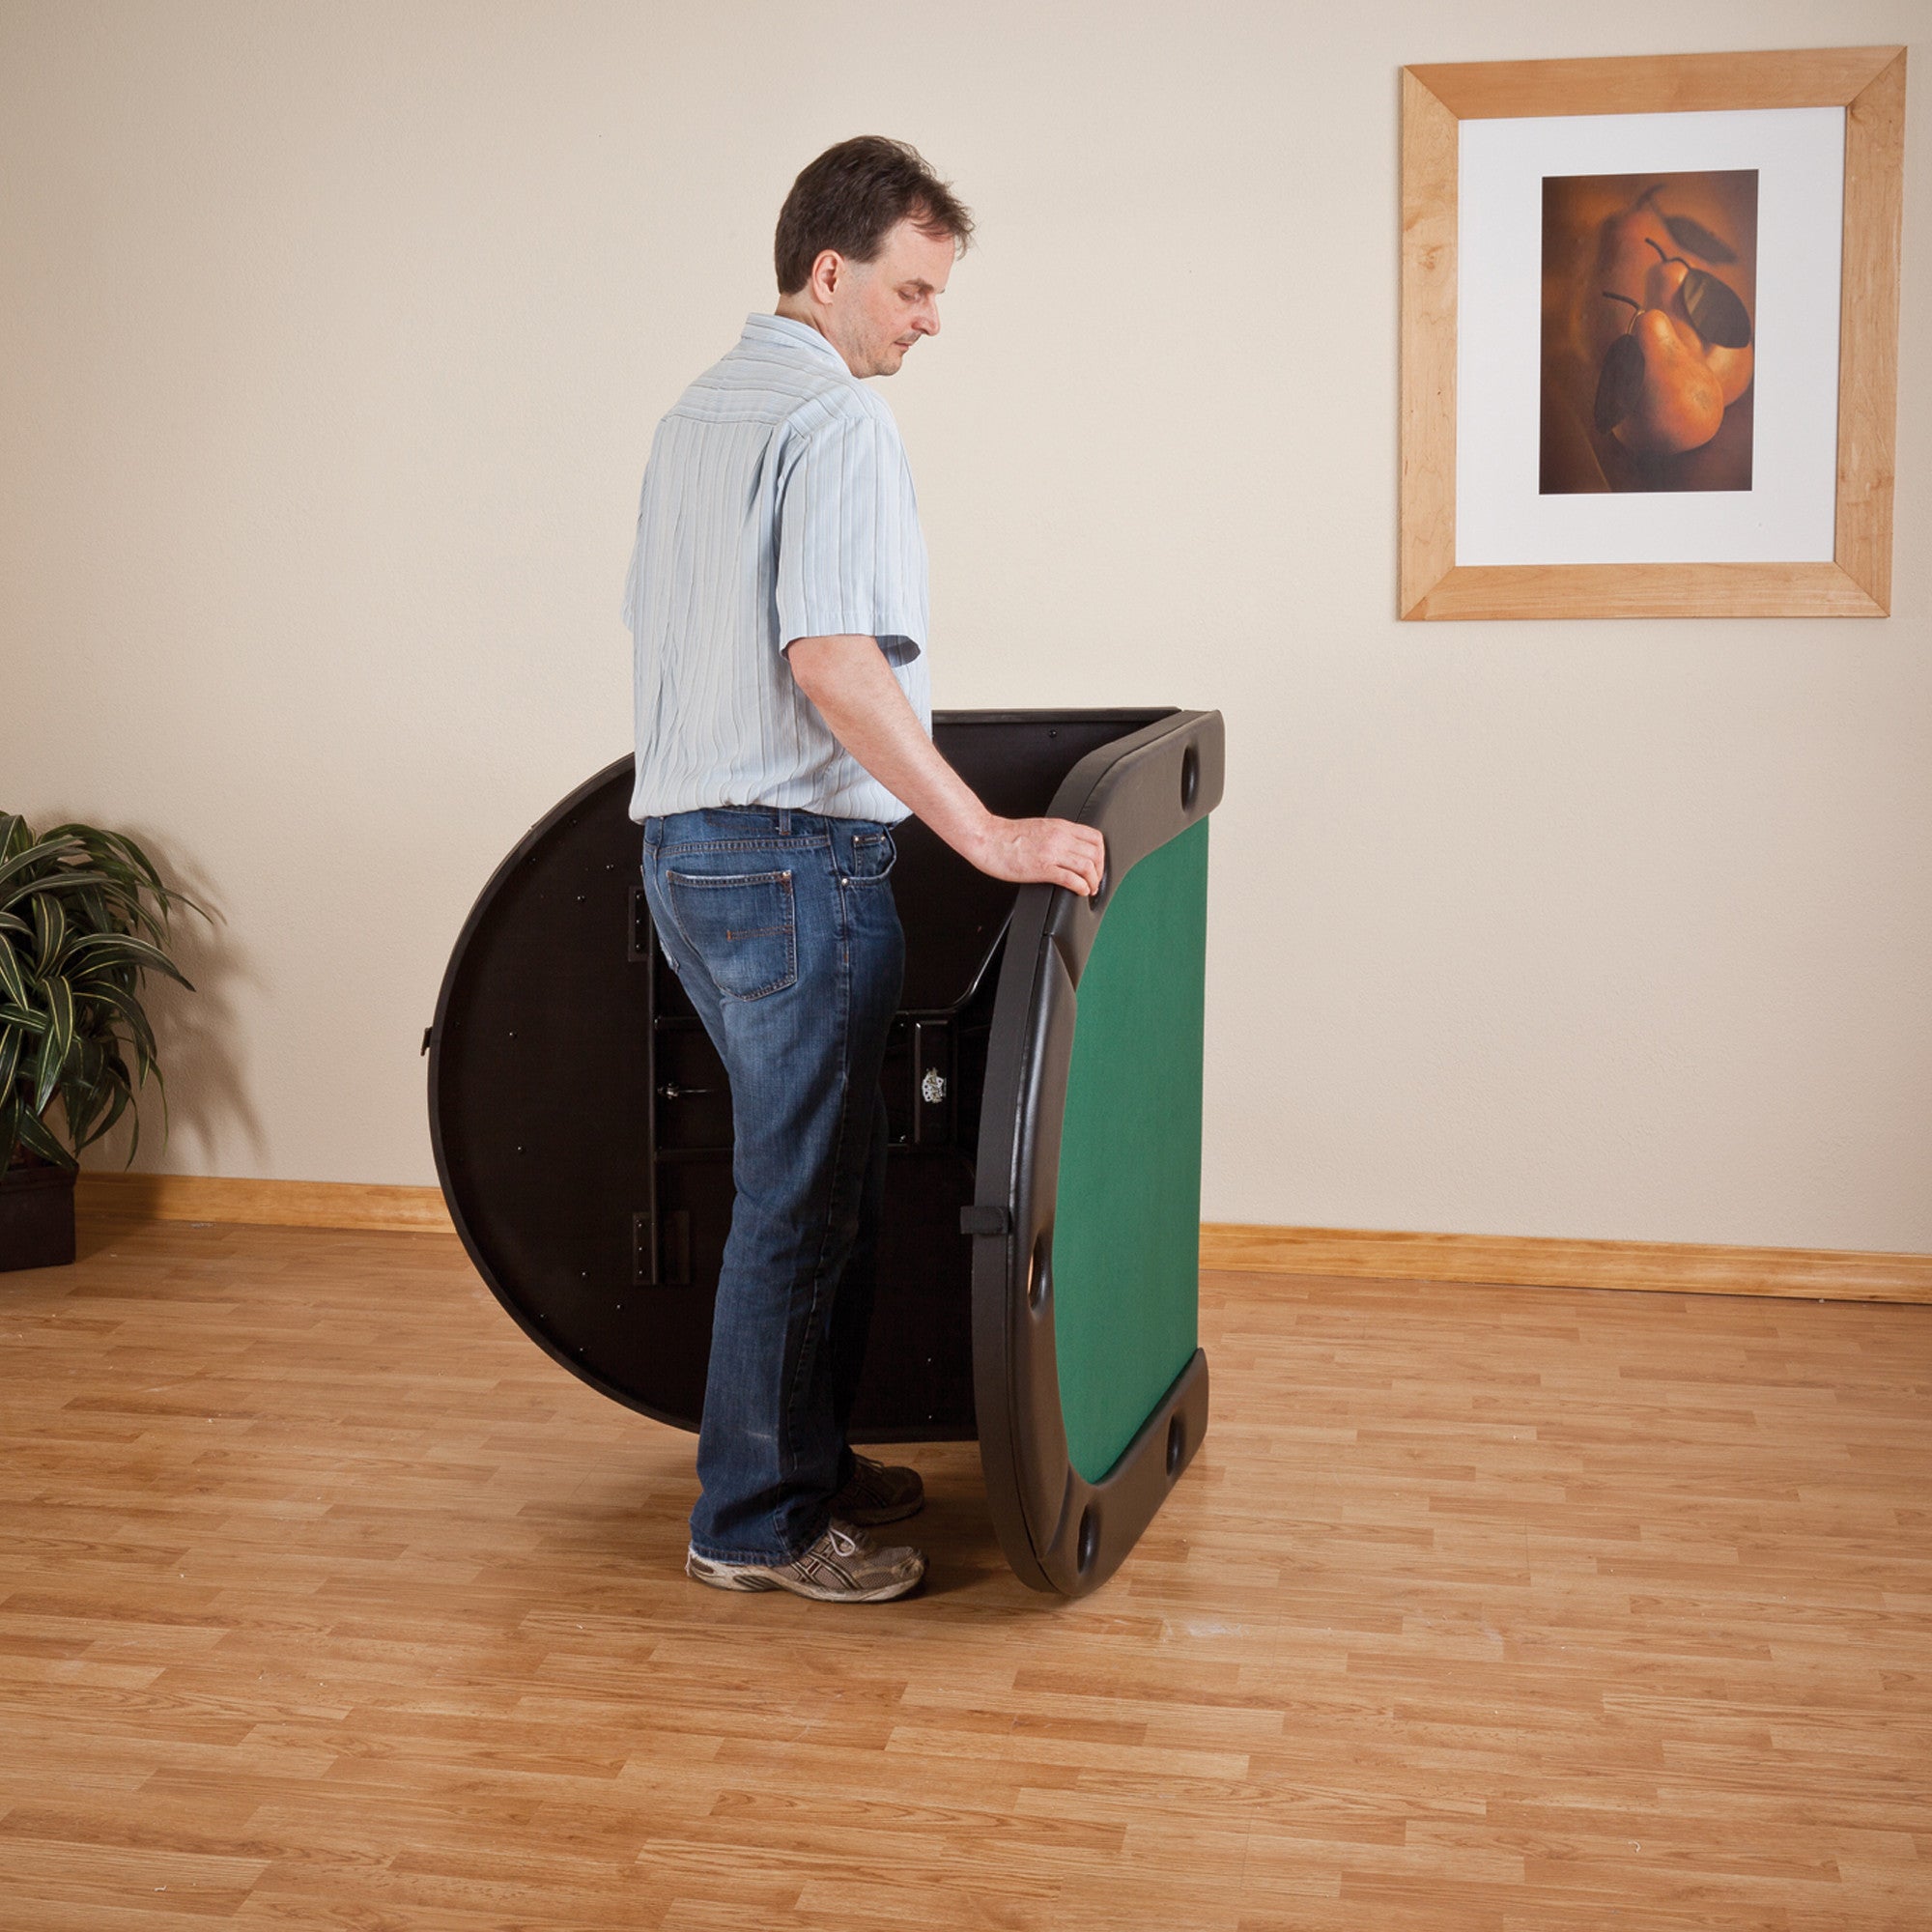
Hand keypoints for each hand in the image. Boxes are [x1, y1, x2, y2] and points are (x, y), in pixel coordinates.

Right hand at [968, 815, 1105, 895]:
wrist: (986, 837)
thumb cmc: (1006, 836)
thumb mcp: (1039, 828)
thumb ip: (1056, 836)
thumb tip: (1067, 849)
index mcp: (1060, 826)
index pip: (1095, 837)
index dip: (1101, 855)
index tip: (1097, 866)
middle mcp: (1059, 837)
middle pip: (1095, 853)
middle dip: (1099, 871)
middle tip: (1094, 881)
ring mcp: (1052, 852)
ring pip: (1087, 866)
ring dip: (1092, 881)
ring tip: (1088, 889)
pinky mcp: (1042, 867)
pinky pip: (1071, 878)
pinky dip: (1080, 887)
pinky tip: (1079, 891)